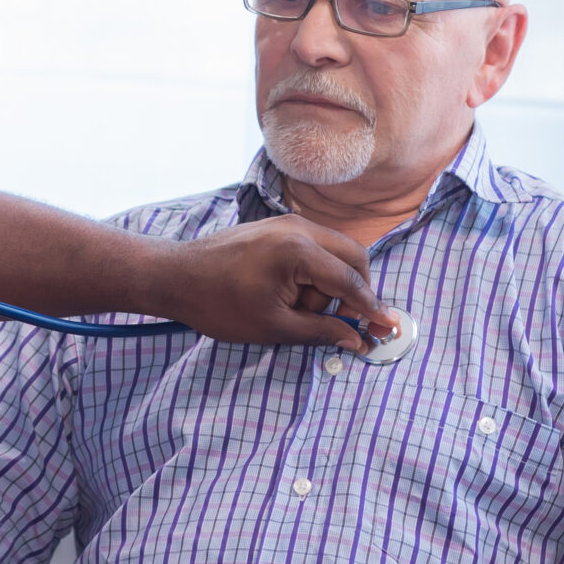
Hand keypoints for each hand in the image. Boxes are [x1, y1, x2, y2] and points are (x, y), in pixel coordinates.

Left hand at [150, 215, 394, 351]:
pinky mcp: (278, 226)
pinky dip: (316, 272)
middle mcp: (299, 228)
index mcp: (299, 251)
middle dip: (355, 291)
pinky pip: (315, 247)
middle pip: (353, 257)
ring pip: (336, 251)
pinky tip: (293, 295)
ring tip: (299, 309)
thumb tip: (356, 340)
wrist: (177, 277)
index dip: (370, 307)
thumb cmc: (219, 304)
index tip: (387, 328)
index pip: (350, 280)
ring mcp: (288, 223)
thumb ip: (320, 331)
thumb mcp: (273, 326)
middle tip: (343, 322)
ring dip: (331, 283)